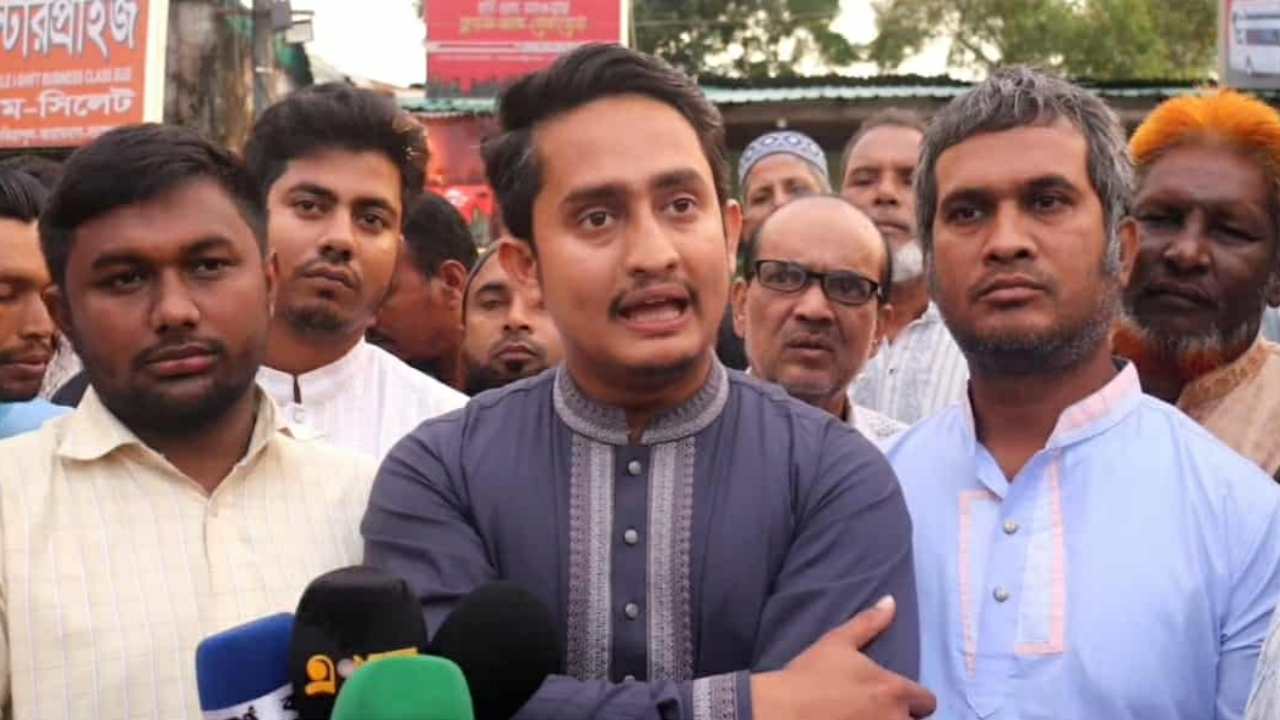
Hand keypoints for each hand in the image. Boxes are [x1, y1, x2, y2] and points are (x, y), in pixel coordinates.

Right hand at [750, 595, 935, 719]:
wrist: (781, 710)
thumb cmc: (809, 675)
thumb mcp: (837, 642)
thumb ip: (868, 622)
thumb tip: (891, 601)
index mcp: (893, 690)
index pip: (927, 701)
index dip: (914, 700)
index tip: (895, 698)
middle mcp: (894, 718)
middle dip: (901, 717)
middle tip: (878, 711)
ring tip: (865, 718)